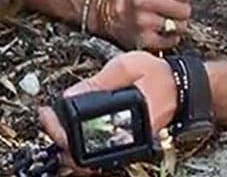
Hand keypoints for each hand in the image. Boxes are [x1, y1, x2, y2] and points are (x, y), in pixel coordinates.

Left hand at [38, 51, 176, 172]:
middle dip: (58, 137)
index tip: (47, 114)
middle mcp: (126, 138)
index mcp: (126, 118)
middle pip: (83, 153)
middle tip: (46, 118)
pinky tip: (70, 132)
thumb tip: (69, 96)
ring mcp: (126, 145)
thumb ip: (98, 82)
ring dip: (67, 145)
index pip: (85, 133)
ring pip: (89, 159)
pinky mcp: (125, 145)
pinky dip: (80, 147)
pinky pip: (98, 154)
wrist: (180, 86)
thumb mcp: (126, 67)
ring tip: (54, 125)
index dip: (60, 127)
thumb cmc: (157, 75)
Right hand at [107, 0, 208, 49]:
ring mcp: (143, 21)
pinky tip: (159, 28)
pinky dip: (169, 37)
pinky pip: (172, 41)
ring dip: (176, 23)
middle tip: (167, 5)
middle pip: (185, 10)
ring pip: (181, 26)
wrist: (114, 9)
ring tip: (163, 17)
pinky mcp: (144, 39)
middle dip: (180, 8)